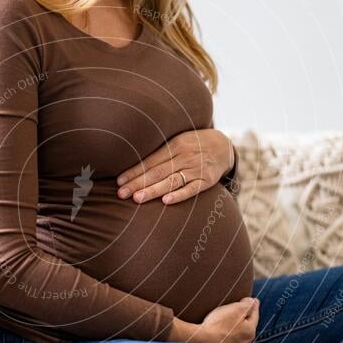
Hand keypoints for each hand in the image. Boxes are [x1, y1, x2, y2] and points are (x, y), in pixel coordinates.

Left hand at [116, 129, 234, 204]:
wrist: (223, 145)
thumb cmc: (192, 145)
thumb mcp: (177, 141)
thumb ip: (159, 152)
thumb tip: (132, 164)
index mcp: (174, 145)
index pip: (150, 161)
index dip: (134, 171)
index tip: (119, 181)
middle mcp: (184, 156)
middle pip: (157, 172)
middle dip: (138, 183)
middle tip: (122, 193)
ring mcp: (196, 168)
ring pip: (172, 181)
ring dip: (154, 190)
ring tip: (137, 199)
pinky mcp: (207, 180)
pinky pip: (192, 189)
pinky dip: (179, 195)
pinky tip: (166, 201)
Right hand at [167, 298, 258, 342]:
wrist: (202, 339)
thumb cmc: (219, 324)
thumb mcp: (236, 309)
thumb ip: (247, 304)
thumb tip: (253, 302)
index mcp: (250, 331)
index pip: (255, 314)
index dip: (252, 304)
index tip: (251, 299)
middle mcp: (245, 341)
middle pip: (247, 323)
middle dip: (245, 315)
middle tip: (241, 306)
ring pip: (238, 331)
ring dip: (236, 324)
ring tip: (229, 317)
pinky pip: (229, 337)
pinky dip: (228, 331)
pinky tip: (221, 328)